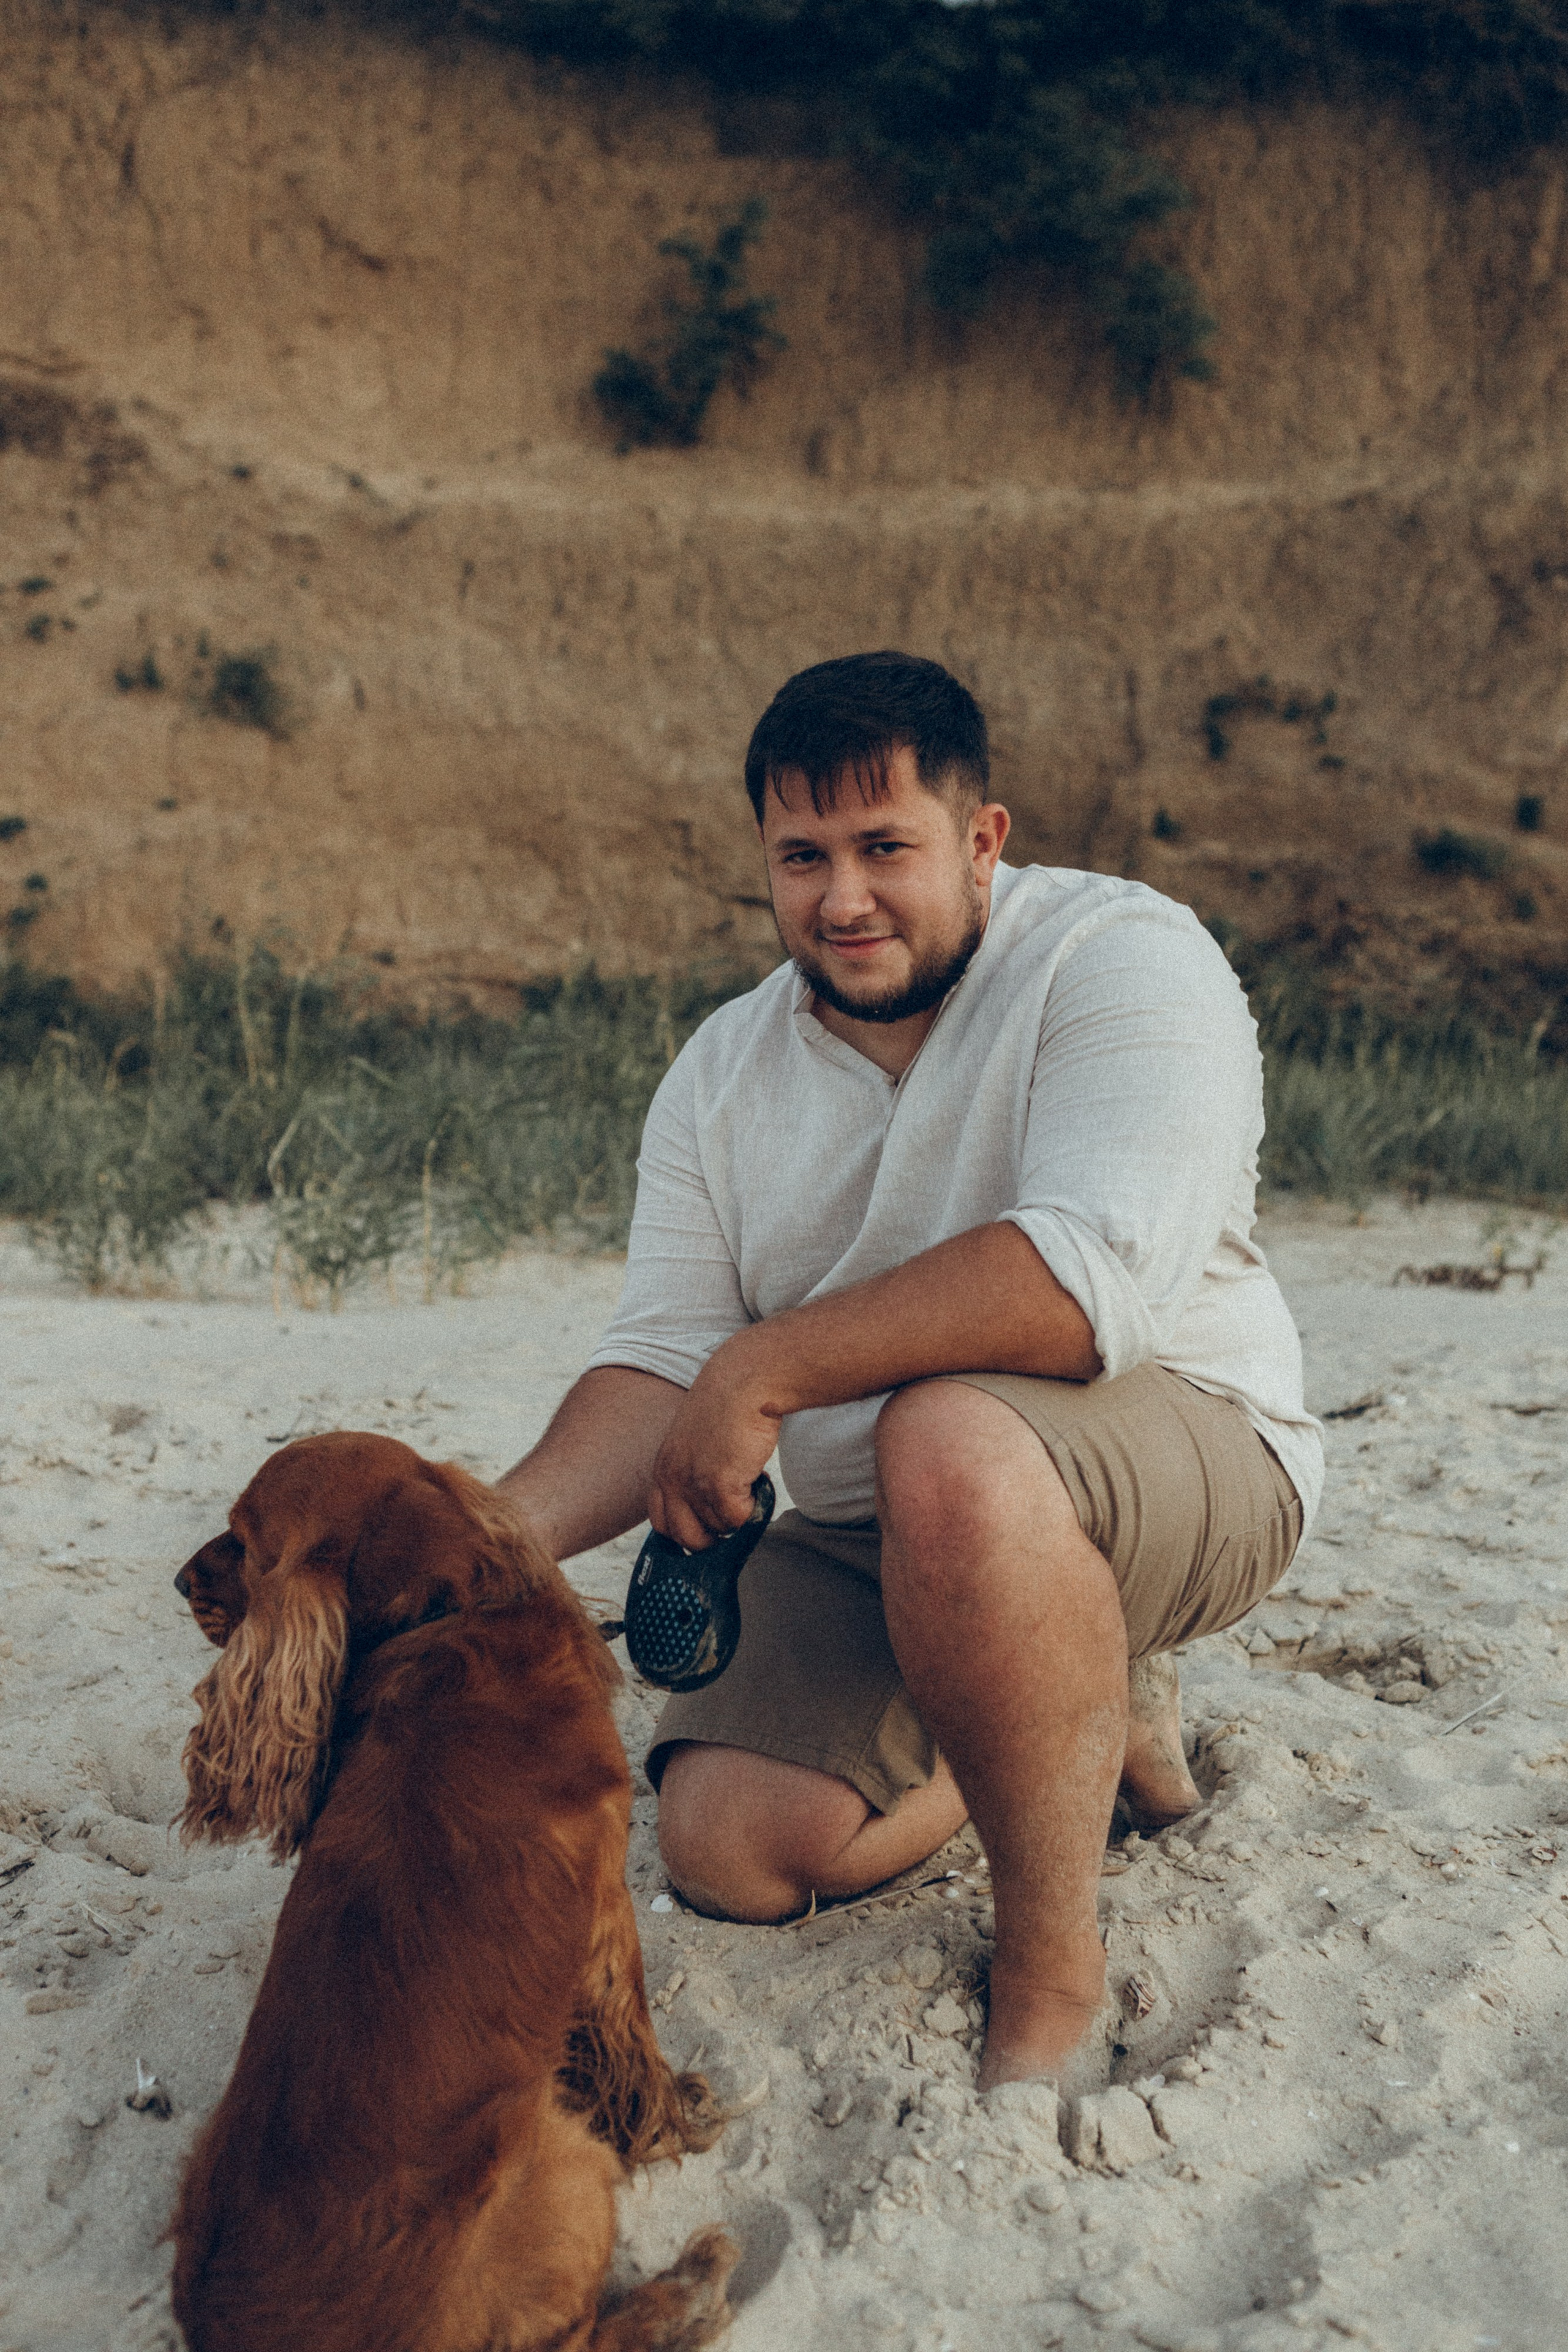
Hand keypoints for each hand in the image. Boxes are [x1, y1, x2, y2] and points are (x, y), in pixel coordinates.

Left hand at [648, 1349, 780, 1550]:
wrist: (746, 1380)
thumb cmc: (729, 1404)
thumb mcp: (696, 1440)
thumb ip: (693, 1469)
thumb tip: (707, 1504)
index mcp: (663, 1468)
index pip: (661, 1521)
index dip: (686, 1530)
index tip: (707, 1528)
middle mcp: (672, 1479)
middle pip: (686, 1537)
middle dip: (712, 1537)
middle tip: (732, 1516)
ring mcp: (693, 1484)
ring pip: (719, 1527)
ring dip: (737, 1512)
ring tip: (747, 1479)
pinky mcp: (719, 1485)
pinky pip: (738, 1520)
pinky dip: (754, 1506)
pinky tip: (757, 1478)